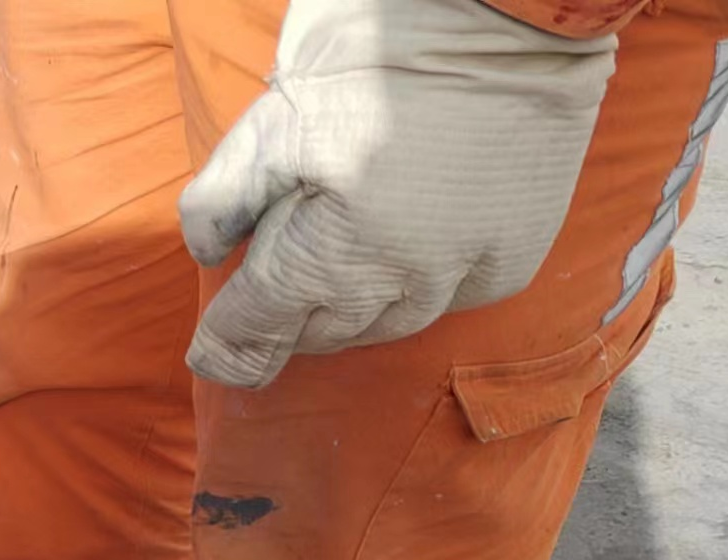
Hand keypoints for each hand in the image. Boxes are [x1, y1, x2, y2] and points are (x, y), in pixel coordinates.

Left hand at [177, 0, 614, 388]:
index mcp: (333, 247)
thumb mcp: (273, 116)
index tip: (209, 358)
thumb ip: (226, 196)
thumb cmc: (375, 49)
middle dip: (286, 328)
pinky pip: (452, 301)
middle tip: (259, 320)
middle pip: (326, 331)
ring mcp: (469, 269)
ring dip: (347, 318)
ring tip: (317, 302)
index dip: (228, 345)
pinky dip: (413, 296)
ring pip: (390, 325)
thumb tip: (210, 254)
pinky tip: (392, 274)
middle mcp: (405, 276)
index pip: (263, 323)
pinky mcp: (517, 252)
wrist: (505, 9)